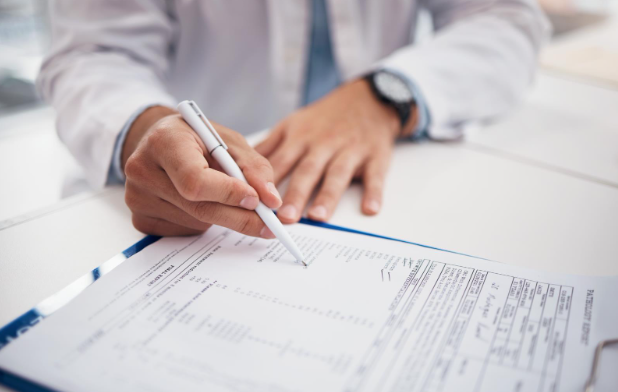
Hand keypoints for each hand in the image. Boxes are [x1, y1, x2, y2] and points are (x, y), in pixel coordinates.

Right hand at [122, 106, 281, 236]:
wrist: (161, 143)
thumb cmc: (198, 140)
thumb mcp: (229, 142)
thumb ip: (254, 168)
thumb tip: (272, 201)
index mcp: (164, 141)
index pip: (195, 179)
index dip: (228, 193)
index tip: (256, 200)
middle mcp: (142, 169)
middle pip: (198, 208)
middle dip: (239, 217)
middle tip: (268, 224)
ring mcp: (137, 197)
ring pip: (196, 223)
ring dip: (221, 217)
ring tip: (222, 196)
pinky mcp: (140, 219)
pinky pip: (184, 232)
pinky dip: (203, 223)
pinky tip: (201, 203)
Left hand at [256, 79, 413, 222]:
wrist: (368, 100)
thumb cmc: (325, 119)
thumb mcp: (293, 124)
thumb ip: (269, 147)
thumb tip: (239, 166)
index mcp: (300, 138)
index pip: (280, 162)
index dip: (267, 182)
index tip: (256, 202)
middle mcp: (323, 144)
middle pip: (307, 171)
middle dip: (295, 194)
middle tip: (284, 217)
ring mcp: (350, 150)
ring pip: (337, 174)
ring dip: (328, 195)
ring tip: (318, 216)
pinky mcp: (376, 156)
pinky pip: (375, 176)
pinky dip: (374, 192)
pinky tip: (369, 209)